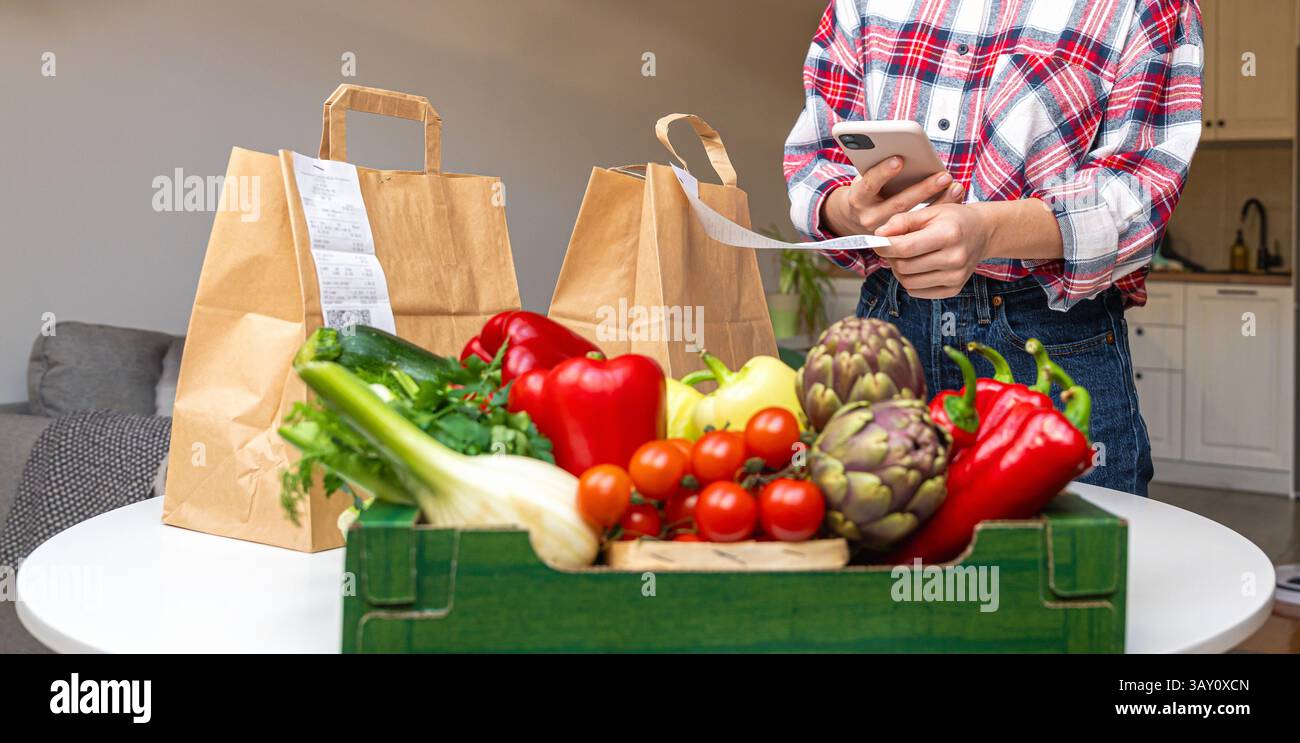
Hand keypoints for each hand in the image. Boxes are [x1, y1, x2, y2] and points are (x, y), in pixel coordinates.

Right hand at [820, 157, 964, 236]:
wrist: (855, 219)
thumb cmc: (867, 190)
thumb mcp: (866, 177)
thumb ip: (879, 168)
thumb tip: (901, 152)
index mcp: (858, 197)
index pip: (869, 184)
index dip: (883, 172)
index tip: (899, 159)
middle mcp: (869, 217)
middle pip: (898, 204)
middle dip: (923, 189)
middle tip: (944, 176)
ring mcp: (884, 232)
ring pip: (913, 219)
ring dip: (937, 202)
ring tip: (955, 187)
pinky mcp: (897, 240)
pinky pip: (921, 228)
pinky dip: (938, 214)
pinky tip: (953, 200)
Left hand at [873, 203, 992, 298]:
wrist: (983, 232)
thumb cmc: (953, 219)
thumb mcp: (930, 211)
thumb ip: (902, 221)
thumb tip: (878, 235)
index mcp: (948, 235)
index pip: (905, 248)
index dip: (884, 246)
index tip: (876, 241)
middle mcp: (955, 258)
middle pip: (904, 267)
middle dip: (891, 257)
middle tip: (892, 247)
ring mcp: (956, 277)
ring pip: (908, 282)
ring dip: (899, 270)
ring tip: (905, 256)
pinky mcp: (954, 289)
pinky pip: (917, 292)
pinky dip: (910, 281)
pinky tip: (917, 267)